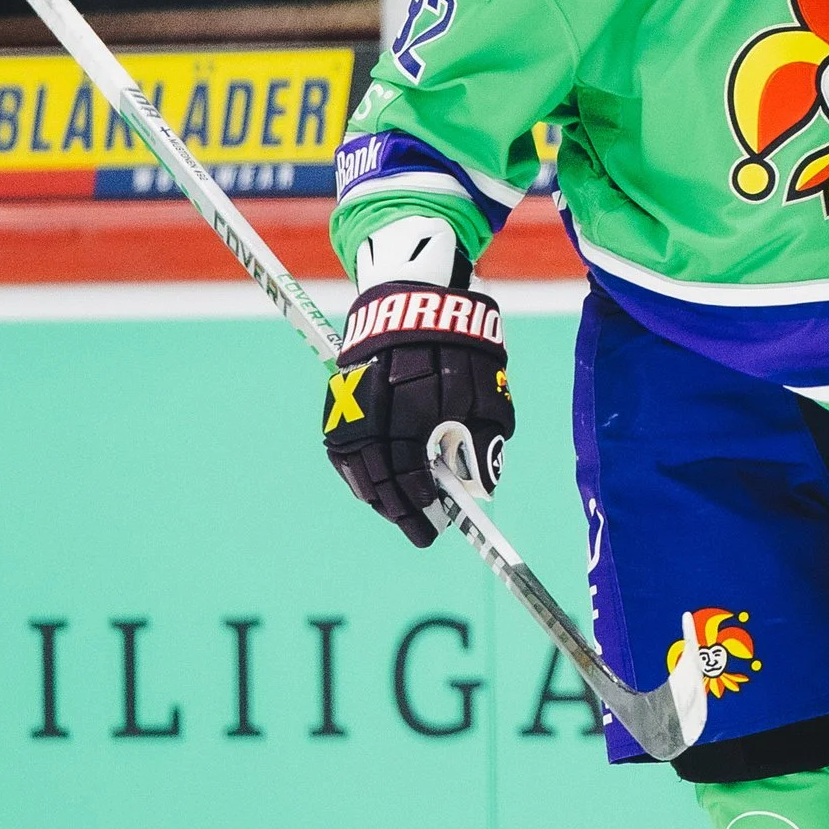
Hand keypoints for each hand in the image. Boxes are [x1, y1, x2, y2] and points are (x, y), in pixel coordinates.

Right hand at [322, 280, 513, 547]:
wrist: (417, 296)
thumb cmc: (461, 346)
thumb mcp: (487, 389)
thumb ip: (487, 438)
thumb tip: (484, 485)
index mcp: (412, 408)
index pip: (409, 472)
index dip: (422, 503)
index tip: (437, 525)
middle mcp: (375, 408)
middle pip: (380, 475)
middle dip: (400, 509)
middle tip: (422, 532)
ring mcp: (353, 402)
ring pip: (355, 464)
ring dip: (376, 494)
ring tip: (399, 513)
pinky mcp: (341, 394)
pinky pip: (342, 445)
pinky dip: (356, 471)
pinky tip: (372, 487)